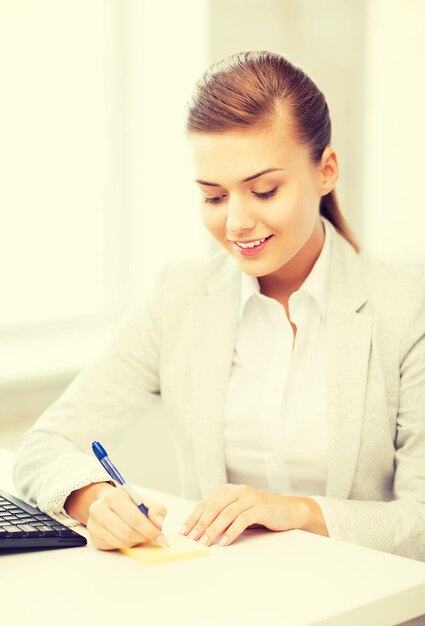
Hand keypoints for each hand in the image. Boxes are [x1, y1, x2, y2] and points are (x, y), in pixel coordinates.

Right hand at [87, 485, 167, 550]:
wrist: (107, 504)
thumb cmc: (127, 503)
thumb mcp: (143, 500)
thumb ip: (156, 509)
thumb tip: (158, 523)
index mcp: (113, 496)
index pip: (133, 517)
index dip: (149, 529)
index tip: (159, 535)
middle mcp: (99, 509)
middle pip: (126, 532)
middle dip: (143, 537)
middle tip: (153, 538)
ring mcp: (94, 525)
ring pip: (121, 542)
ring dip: (135, 542)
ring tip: (141, 536)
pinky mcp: (94, 538)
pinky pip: (115, 547)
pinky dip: (126, 545)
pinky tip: (130, 538)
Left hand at [178, 483, 307, 546]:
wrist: (289, 510)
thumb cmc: (261, 513)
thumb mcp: (239, 511)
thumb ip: (223, 516)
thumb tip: (200, 532)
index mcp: (229, 490)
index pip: (206, 503)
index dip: (193, 517)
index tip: (184, 531)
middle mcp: (237, 490)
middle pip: (213, 507)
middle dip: (200, 524)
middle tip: (191, 538)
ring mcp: (249, 497)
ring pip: (226, 513)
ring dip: (213, 529)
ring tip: (205, 542)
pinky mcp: (260, 506)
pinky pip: (241, 520)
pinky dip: (231, 532)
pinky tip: (224, 542)